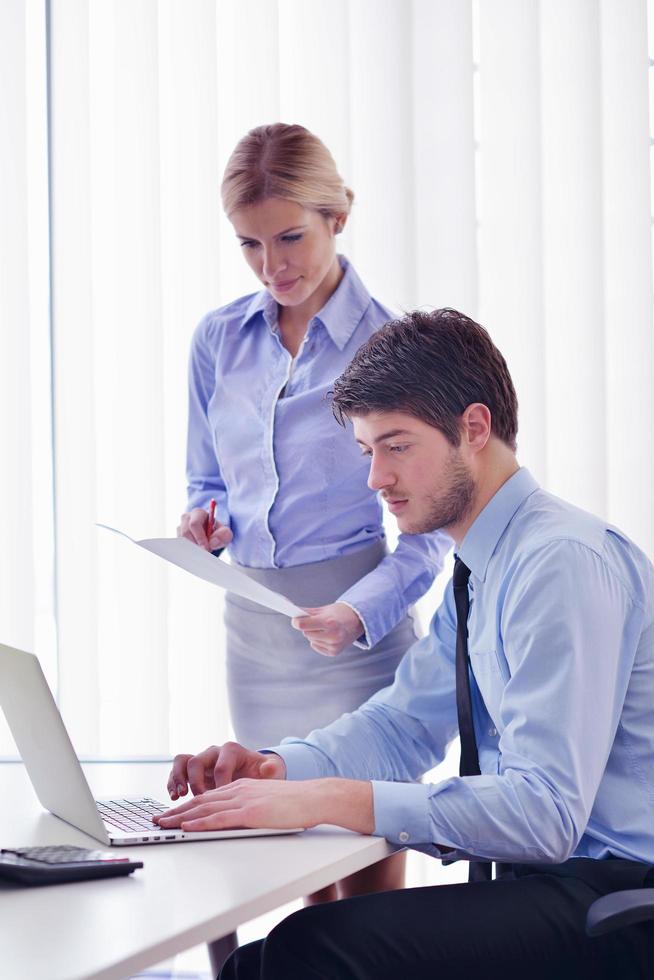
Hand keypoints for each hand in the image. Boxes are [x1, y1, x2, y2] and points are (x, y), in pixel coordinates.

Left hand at [154, 777, 374, 834]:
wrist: (314, 797)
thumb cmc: (296, 802)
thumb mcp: (267, 799)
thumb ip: (250, 805)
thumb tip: (236, 818)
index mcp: (241, 787)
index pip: (207, 796)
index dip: (187, 805)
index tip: (171, 813)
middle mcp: (238, 790)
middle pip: (200, 800)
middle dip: (176, 811)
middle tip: (157, 819)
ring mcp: (243, 800)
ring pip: (204, 808)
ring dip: (181, 817)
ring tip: (164, 824)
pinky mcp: (250, 812)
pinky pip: (219, 818)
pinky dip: (200, 822)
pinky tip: (187, 826)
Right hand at [165, 742, 285, 800]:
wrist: (254, 773)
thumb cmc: (260, 772)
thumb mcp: (269, 770)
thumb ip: (270, 769)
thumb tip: (270, 768)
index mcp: (232, 750)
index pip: (221, 765)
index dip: (219, 783)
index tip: (222, 799)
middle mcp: (214, 752)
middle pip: (197, 760)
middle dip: (196, 782)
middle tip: (200, 799)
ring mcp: (202, 761)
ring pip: (182, 762)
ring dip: (178, 779)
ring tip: (179, 796)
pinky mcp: (193, 772)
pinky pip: (177, 772)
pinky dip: (173, 783)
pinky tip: (175, 798)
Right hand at [177, 507, 232, 551]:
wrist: (212, 538)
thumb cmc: (218, 533)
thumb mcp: (225, 533)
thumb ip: (224, 535)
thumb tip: (212, 542)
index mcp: (198, 513)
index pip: (194, 524)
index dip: (199, 537)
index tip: (206, 549)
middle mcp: (186, 518)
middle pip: (185, 532)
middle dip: (195, 545)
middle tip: (204, 555)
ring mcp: (180, 528)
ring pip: (181, 541)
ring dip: (191, 550)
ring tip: (201, 555)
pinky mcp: (177, 538)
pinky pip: (178, 546)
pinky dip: (186, 553)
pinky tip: (194, 557)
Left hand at [291, 602, 364, 655]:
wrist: (358, 620)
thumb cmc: (340, 613)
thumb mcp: (324, 609)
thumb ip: (307, 612)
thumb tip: (292, 615)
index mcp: (328, 622)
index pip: (302, 625)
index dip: (297, 622)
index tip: (295, 620)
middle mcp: (332, 635)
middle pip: (306, 633)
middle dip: (307, 627)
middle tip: (317, 622)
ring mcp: (334, 645)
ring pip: (310, 640)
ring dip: (313, 634)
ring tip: (324, 628)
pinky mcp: (334, 652)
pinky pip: (316, 646)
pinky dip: (318, 641)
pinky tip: (327, 635)